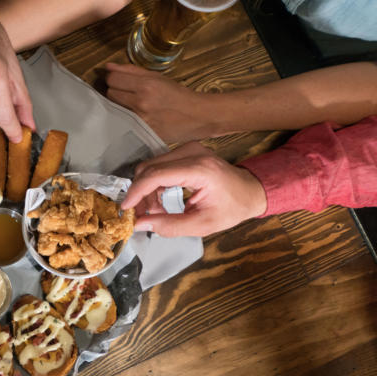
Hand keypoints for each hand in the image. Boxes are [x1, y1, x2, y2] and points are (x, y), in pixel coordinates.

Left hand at [105, 63, 214, 143]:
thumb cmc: (178, 95)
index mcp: (146, 85)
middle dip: (117, 91)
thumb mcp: (157, 77)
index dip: (114, 78)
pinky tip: (137, 117)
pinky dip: (126, 119)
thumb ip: (131, 71)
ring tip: (133, 105)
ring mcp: (140, 120)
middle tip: (129, 93)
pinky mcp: (141, 133)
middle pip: (110, 94)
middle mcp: (141, 103)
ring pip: (114, 109)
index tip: (121, 81)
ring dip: (120, 106)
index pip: (112, 79)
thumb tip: (108, 66)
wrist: (197, 116)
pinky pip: (123, 123)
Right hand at [121, 142, 266, 237]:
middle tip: (141, 215)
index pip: (156, 175)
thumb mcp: (202, 224)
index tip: (126, 208)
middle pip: (150, 168)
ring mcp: (189, 149)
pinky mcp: (186, 151)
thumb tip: (140, 225)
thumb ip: (170, 226)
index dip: (137, 192)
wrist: (250, 191)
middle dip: (140, 193)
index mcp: (199, 170)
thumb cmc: (232, 208)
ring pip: (151, 166)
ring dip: (147, 189)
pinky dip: (154, 183)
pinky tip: (160, 200)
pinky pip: (160, 165)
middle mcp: (192, 153)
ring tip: (155, 210)